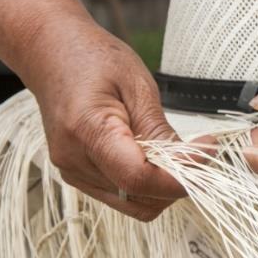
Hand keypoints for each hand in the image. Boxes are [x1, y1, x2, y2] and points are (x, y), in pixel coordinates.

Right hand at [23, 19, 208, 220]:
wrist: (51, 53)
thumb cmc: (93, 59)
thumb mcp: (137, 85)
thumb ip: (160, 130)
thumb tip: (192, 162)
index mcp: (87, 130)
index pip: (137, 178)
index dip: (178, 177)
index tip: (206, 155)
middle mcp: (74, 160)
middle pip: (138, 197)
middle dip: (175, 183)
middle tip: (198, 152)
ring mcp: (73, 171)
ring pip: (132, 203)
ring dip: (161, 187)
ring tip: (176, 153)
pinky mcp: (78, 175)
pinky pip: (121, 195)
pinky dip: (145, 184)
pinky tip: (153, 156)